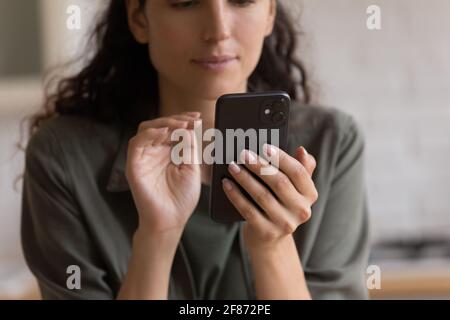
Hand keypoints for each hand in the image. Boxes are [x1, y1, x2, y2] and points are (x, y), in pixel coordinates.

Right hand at [126, 112, 201, 234]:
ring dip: (164, 124)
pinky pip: (136, 143)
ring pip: (147, 129)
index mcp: (168, 152)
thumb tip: (192, 125)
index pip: (172, 129)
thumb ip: (190, 147)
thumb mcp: (192, 168)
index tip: (197, 117)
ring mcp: (143, 157)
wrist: (170, 220)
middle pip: (160, 125)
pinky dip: (150, 135)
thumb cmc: (181, 198)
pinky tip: (165, 133)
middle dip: (176, 119)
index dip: (184, 121)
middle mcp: (154, 152)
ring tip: (181, 125)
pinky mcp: (134, 165)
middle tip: (192, 120)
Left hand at [222, 145, 317, 250]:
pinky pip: (248, 210)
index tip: (264, 146)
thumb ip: (300, 168)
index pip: (298, 172)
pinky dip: (236, 196)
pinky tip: (227, 184)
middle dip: (259, 166)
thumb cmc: (279, 202)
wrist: (269, 237)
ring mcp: (285, 224)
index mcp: (309, 194)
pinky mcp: (267, 232)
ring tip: (232, 166)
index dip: (282, 158)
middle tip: (243, 154)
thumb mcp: (293, 188)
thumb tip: (302, 150)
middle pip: (279, 183)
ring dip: (245, 179)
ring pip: (262, 196)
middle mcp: (302, 210)